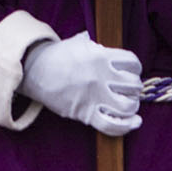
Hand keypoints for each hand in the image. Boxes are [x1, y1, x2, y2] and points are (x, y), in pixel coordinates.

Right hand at [19, 33, 141, 136]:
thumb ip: (99, 48)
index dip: (135, 68)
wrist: (36, 71)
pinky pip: (113, 126)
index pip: (133, 63)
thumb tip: (112, 55)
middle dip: (134, 88)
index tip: (131, 72)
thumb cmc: (58, 57)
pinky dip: (127, 126)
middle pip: (133, 85)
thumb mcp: (80, 44)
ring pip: (127, 106)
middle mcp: (100, 77)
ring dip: (132, 106)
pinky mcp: (86, 114)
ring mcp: (94, 97)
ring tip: (128, 104)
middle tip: (128, 89)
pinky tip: (135, 122)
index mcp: (101, 57)